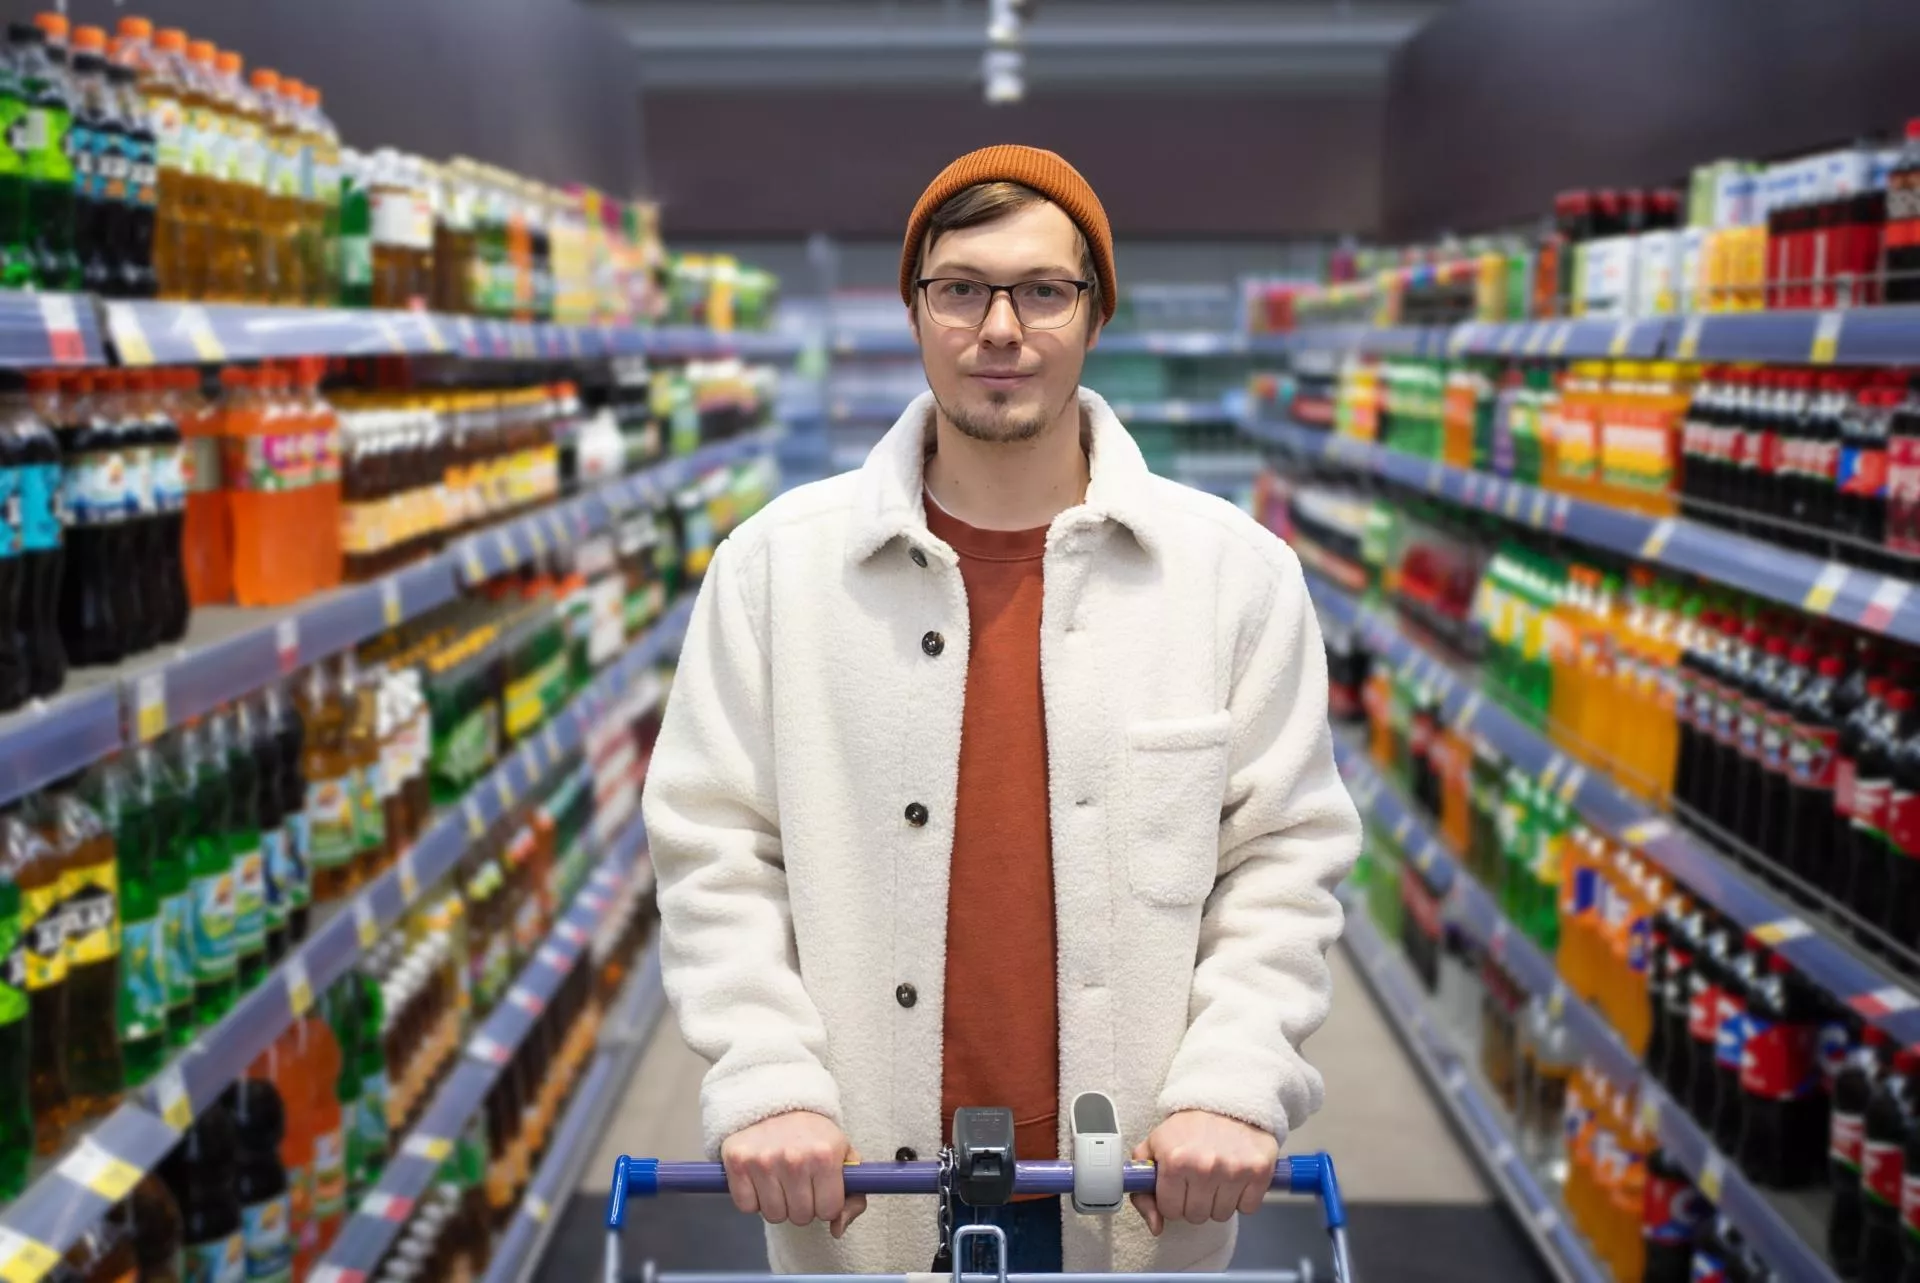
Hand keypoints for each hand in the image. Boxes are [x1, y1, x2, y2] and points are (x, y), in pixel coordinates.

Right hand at [720, 1111, 867, 1236]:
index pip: (829, 1211)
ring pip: (774, 1215)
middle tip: (799, 1181)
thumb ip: (853, 1197)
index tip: (820, 1186)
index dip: (825, 1203)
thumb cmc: (812, 1134)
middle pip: (800, 1217)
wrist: (776, 1101)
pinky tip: (761, 1179)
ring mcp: (763, 1160)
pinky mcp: (737, 1162)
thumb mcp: (843, 1155)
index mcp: (825, 1156)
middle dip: (802, 1205)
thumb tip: (837, 1229)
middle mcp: (794, 1158)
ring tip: (780, 1179)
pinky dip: (753, 1198)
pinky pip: (747, 1207)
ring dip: (778, 1203)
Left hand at [1130, 1111, 1279, 1234]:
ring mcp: (1233, 1170)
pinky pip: (1248, 1208)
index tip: (1178, 1186)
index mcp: (1174, 1161)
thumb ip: (1144, 1190)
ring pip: (1221, 1215)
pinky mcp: (1259, 1171)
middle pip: (1196, 1216)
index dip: (1172, 1200)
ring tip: (1217, 1176)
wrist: (1227, 1099)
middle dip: (1194, 1202)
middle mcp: (1204, 1167)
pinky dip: (1243, 1198)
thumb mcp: (1154, 1147)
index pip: (1170, 1210)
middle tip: (1198, 1179)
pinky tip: (1235, 1177)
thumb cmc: (1188, 1127)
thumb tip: (1156, 1227)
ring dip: (1218, 1201)